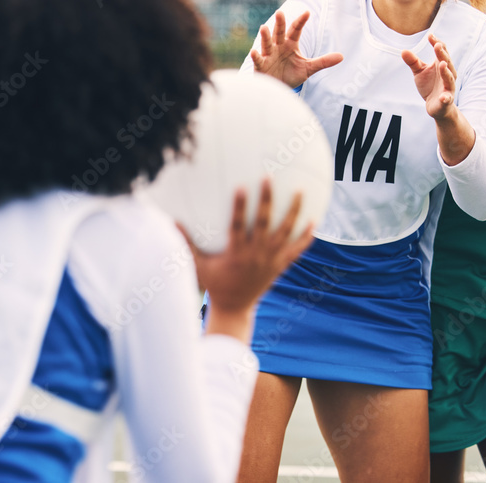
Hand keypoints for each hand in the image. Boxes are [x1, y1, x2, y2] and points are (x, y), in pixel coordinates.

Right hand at [178, 180, 313, 340]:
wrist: (235, 308)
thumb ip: (187, 244)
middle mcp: (256, 255)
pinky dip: (306, 237)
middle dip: (267, 200)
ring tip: (301, 191)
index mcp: (236, 253)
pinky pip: (296, 250)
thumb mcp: (198, 266)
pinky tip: (314, 222)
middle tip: (270, 177)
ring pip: (286, 233)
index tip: (241, 186)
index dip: (239, 206)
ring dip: (294, 212)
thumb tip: (171, 222)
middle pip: (265, 223)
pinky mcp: (280, 266)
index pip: (238, 225)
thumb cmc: (215, 284)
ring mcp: (271, 260)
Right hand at [251, 10, 342, 87]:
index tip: (307, 12)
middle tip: (280, 13)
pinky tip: (254, 51)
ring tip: (263, 28)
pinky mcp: (261, 66)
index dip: (301, 22)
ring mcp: (268, 55)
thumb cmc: (291, 75)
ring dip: (265, 36)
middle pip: (279, 33)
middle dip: (280, 23)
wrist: (278, 89)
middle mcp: (278, 46)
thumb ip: (323, 61)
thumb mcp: (308, 68)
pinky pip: (258, 60)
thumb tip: (342, 56)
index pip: (296, 30)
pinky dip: (256, 56)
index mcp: (290, 44)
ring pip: (267, 44)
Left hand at [402, 34, 457, 120]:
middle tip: (437, 45)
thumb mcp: (419, 72)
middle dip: (442, 54)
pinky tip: (444, 97)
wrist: (436, 106)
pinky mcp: (447, 100)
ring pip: (449, 78)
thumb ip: (413, 62)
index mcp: (441, 65)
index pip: (442, 51)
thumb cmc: (429, 86)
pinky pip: (448, 98)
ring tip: (442, 64)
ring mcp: (448, 87)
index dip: (437, 43)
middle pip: (447, 62)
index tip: (430, 35)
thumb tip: (403, 50)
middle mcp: (447, 75)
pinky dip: (446, 97)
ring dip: (446, 71)